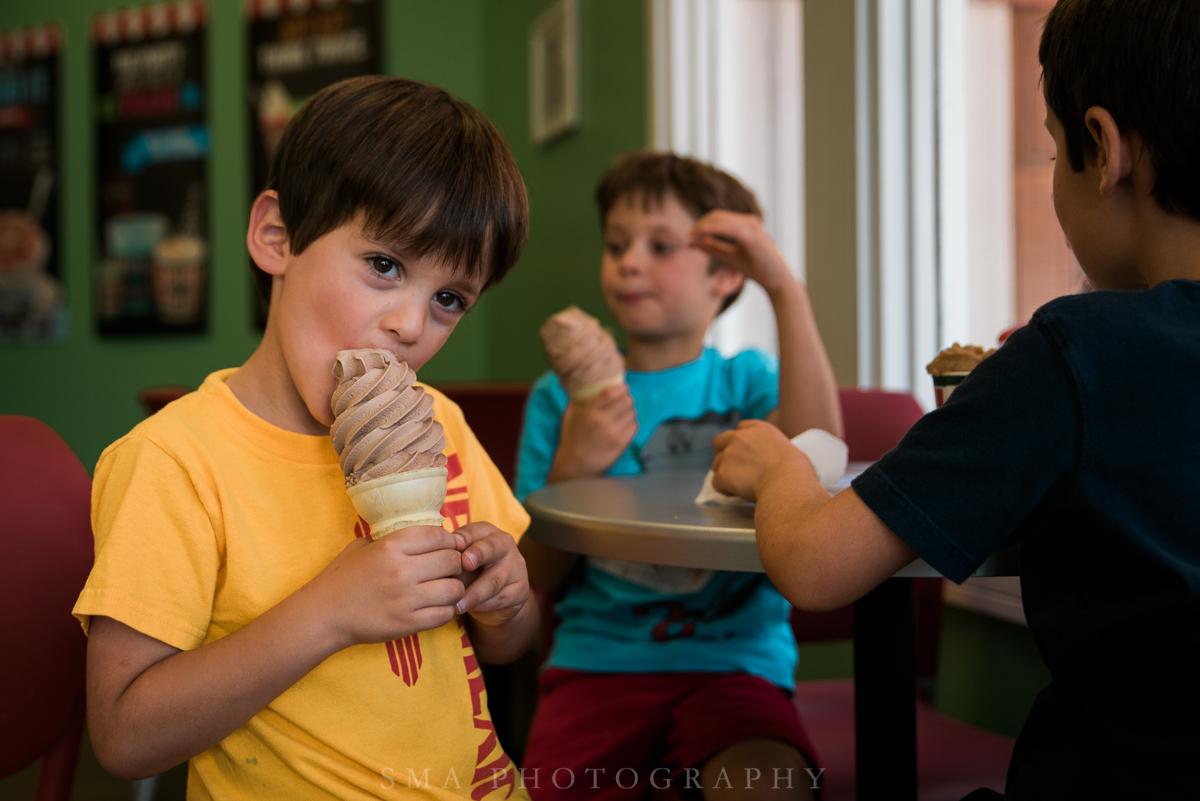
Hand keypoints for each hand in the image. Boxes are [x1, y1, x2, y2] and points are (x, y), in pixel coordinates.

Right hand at [311, 526, 464, 647]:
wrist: (323, 615)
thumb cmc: (343, 577)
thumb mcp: (363, 546)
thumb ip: (392, 538)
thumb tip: (422, 534)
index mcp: (391, 546)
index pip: (439, 536)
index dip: (449, 541)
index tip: (446, 548)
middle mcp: (401, 570)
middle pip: (452, 560)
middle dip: (455, 564)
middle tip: (447, 570)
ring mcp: (405, 598)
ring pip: (454, 588)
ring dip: (454, 588)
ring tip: (444, 589)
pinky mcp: (407, 623)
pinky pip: (444, 614)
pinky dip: (446, 610)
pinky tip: (436, 607)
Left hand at [452, 522, 530, 628]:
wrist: (491, 601)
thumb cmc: (470, 574)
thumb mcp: (459, 564)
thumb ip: (452, 561)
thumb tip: (437, 564)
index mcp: (486, 532)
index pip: (475, 530)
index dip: (464, 537)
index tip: (454, 544)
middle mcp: (505, 545)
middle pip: (492, 547)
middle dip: (478, 553)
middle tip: (465, 563)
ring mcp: (516, 567)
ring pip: (495, 580)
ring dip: (475, 593)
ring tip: (457, 604)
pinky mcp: (520, 590)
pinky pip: (501, 598)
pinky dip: (482, 605)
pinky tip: (469, 609)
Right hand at [548, 383, 636, 480]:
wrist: (575, 466)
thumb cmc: (571, 440)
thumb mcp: (569, 416)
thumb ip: (577, 401)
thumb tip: (584, 386)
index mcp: (589, 411)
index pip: (610, 393)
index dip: (620, 388)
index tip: (622, 388)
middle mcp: (602, 420)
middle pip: (625, 401)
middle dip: (626, 399)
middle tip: (623, 402)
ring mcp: (613, 432)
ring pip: (631, 413)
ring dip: (629, 412)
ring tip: (623, 414)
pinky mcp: (621, 443)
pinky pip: (634, 426)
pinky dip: (631, 424)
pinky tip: (624, 426)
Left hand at [689, 210, 796, 296]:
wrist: (776, 281)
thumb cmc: (756, 269)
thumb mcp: (729, 257)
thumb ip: (713, 248)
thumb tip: (693, 242)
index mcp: (745, 224)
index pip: (718, 218)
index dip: (701, 225)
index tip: (689, 238)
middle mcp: (749, 221)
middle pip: (717, 216)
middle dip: (700, 226)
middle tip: (688, 238)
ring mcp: (752, 227)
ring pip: (722, 220)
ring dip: (704, 228)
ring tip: (692, 239)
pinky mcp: (753, 236)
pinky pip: (731, 228)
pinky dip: (715, 229)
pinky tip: (704, 233)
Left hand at [712, 420, 817, 500]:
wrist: (787, 484)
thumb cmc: (796, 471)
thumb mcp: (790, 449)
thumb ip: (774, 449)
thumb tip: (774, 460)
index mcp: (760, 429)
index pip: (742, 427)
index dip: (741, 441)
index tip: (746, 452)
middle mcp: (741, 437)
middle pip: (720, 441)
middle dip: (724, 452)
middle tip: (734, 467)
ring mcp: (729, 454)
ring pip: (716, 463)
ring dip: (724, 473)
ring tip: (739, 485)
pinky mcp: (723, 473)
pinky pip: (716, 482)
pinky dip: (724, 489)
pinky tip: (736, 494)